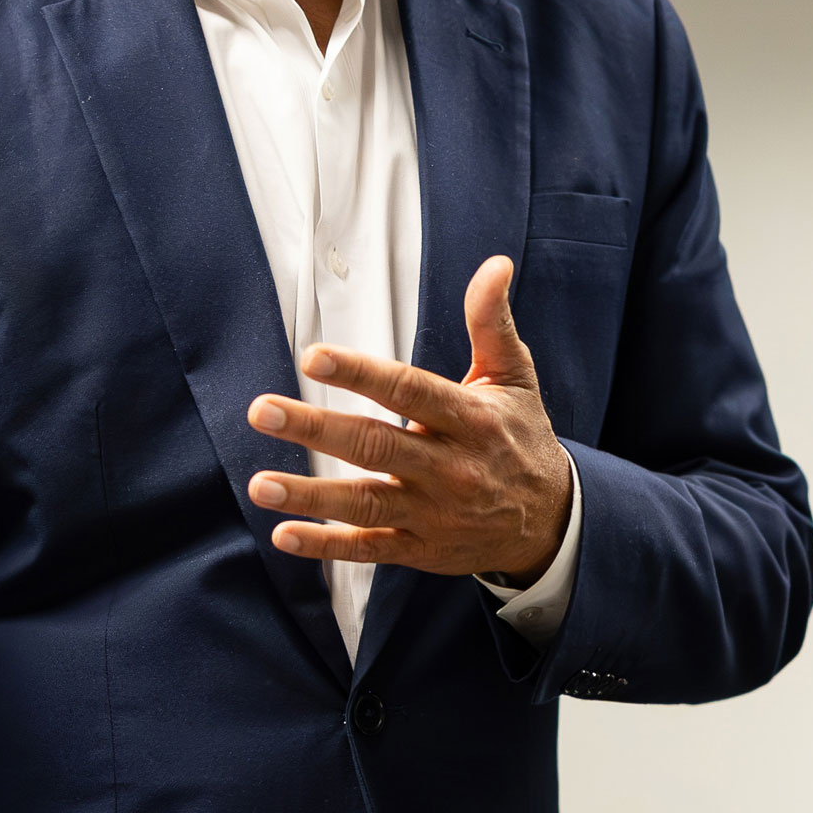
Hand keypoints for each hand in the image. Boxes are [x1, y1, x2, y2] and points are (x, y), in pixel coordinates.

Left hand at [245, 255, 573, 579]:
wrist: (552, 521)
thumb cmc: (521, 438)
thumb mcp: (515, 376)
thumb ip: (492, 321)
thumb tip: (495, 265)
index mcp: (468, 418)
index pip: (408, 390)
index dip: (360, 373)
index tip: (313, 357)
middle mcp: (448, 467)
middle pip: (374, 445)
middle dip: (315, 427)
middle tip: (263, 410)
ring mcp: (431, 512)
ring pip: (364, 502)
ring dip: (309, 495)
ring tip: (260, 484)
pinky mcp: (419, 547)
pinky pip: (368, 547)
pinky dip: (326, 545)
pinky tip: (286, 535)